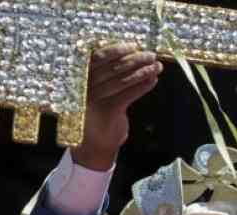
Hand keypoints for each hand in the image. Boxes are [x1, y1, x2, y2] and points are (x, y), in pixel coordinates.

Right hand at [71, 43, 162, 169]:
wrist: (95, 146)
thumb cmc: (98, 115)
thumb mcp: (98, 93)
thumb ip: (108, 77)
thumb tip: (133, 57)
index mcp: (80, 78)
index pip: (97, 58)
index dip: (116, 50)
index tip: (133, 45)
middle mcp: (85, 87)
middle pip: (113, 68)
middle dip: (135, 59)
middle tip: (151, 55)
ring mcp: (94, 100)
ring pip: (122, 80)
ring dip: (143, 72)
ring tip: (157, 67)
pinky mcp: (106, 112)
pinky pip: (128, 95)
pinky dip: (142, 86)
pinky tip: (152, 80)